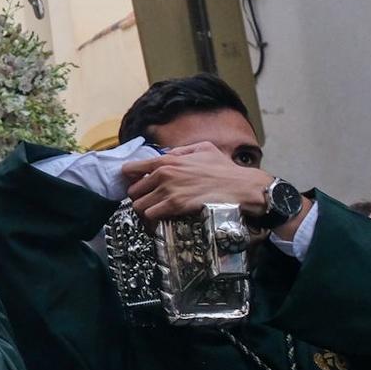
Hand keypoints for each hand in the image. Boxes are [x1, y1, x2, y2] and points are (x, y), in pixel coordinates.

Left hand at [121, 142, 272, 219]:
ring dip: (145, 211)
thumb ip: (181, 150)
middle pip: (133, 191)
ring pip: (139, 205)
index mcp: (167, 160)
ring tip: (155, 213)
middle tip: (149, 203)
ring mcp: (168, 190)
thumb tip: (168, 154)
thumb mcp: (203, 148)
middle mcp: (163, 174)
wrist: (240, 187)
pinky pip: (151, 215)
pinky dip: (154, 220)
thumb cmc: (224, 168)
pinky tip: (162, 220)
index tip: (138, 185)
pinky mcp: (175, 205)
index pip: (130, 169)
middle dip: (139, 198)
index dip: (131, 179)